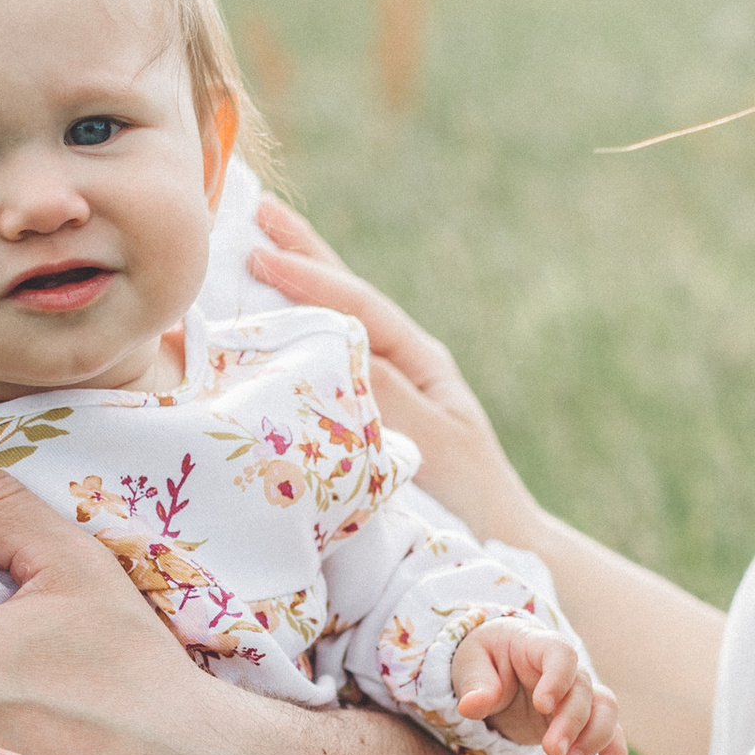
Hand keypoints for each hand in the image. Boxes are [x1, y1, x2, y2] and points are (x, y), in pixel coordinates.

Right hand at [249, 199, 538, 543]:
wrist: (498, 545)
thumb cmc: (473, 498)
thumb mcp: (436, 443)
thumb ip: (388, 397)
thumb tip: (337, 343)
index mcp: (421, 361)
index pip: (359, 306)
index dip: (310, 278)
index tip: (260, 253)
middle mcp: (401, 366)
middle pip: (345, 298)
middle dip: (303, 255)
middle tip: (257, 209)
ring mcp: (384, 390)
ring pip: (333, 328)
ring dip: (295, 289)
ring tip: (256, 246)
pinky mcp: (365, 420)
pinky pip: (324, 370)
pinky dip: (293, 341)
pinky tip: (264, 328)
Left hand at [451, 622, 626, 754]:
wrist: (497, 673)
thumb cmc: (484, 661)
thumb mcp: (471, 665)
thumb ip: (476, 684)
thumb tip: (471, 706)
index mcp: (538, 647)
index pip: (562, 654)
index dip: (559, 678)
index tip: (542, 705)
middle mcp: (567, 670)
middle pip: (583, 690)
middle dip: (571, 723)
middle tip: (552, 751)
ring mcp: (578, 696)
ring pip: (606, 711)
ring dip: (594, 739)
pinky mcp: (582, 722)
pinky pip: (611, 736)